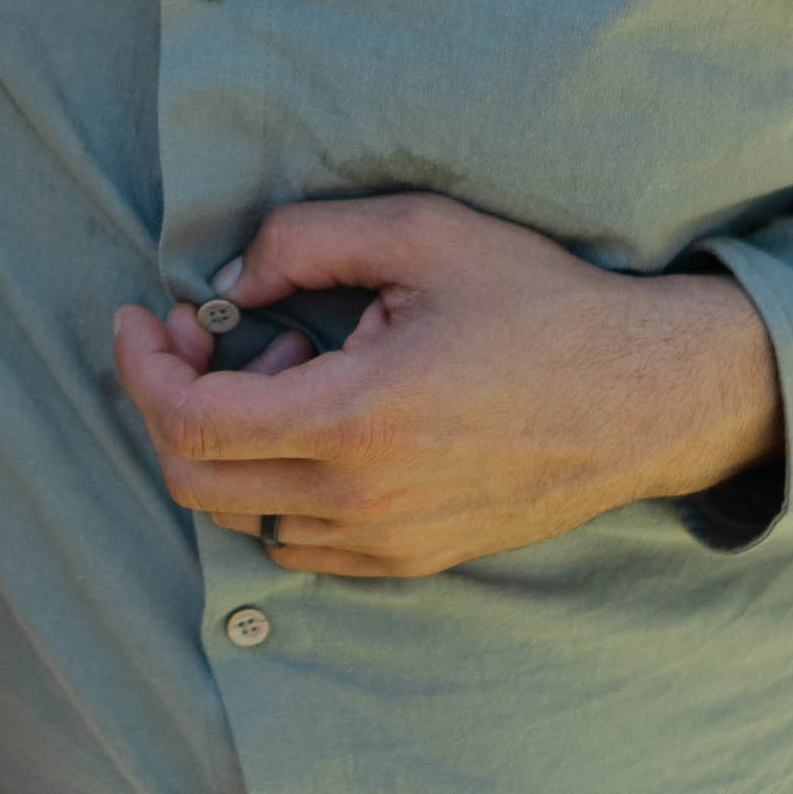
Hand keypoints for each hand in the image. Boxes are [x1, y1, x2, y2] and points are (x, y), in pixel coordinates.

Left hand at [113, 193, 782, 576]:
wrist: (649, 397)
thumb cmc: (542, 306)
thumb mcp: (421, 232)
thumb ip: (303, 241)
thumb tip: (228, 284)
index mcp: (356, 419)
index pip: (188, 423)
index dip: (143, 367)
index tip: (145, 317)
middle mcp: (361, 500)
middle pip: (194, 481)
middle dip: (172, 399)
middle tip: (207, 335)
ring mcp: (387, 542)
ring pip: (241, 515)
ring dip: (233, 442)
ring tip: (294, 369)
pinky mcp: (412, 561)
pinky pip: (297, 541)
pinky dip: (277, 484)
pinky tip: (329, 421)